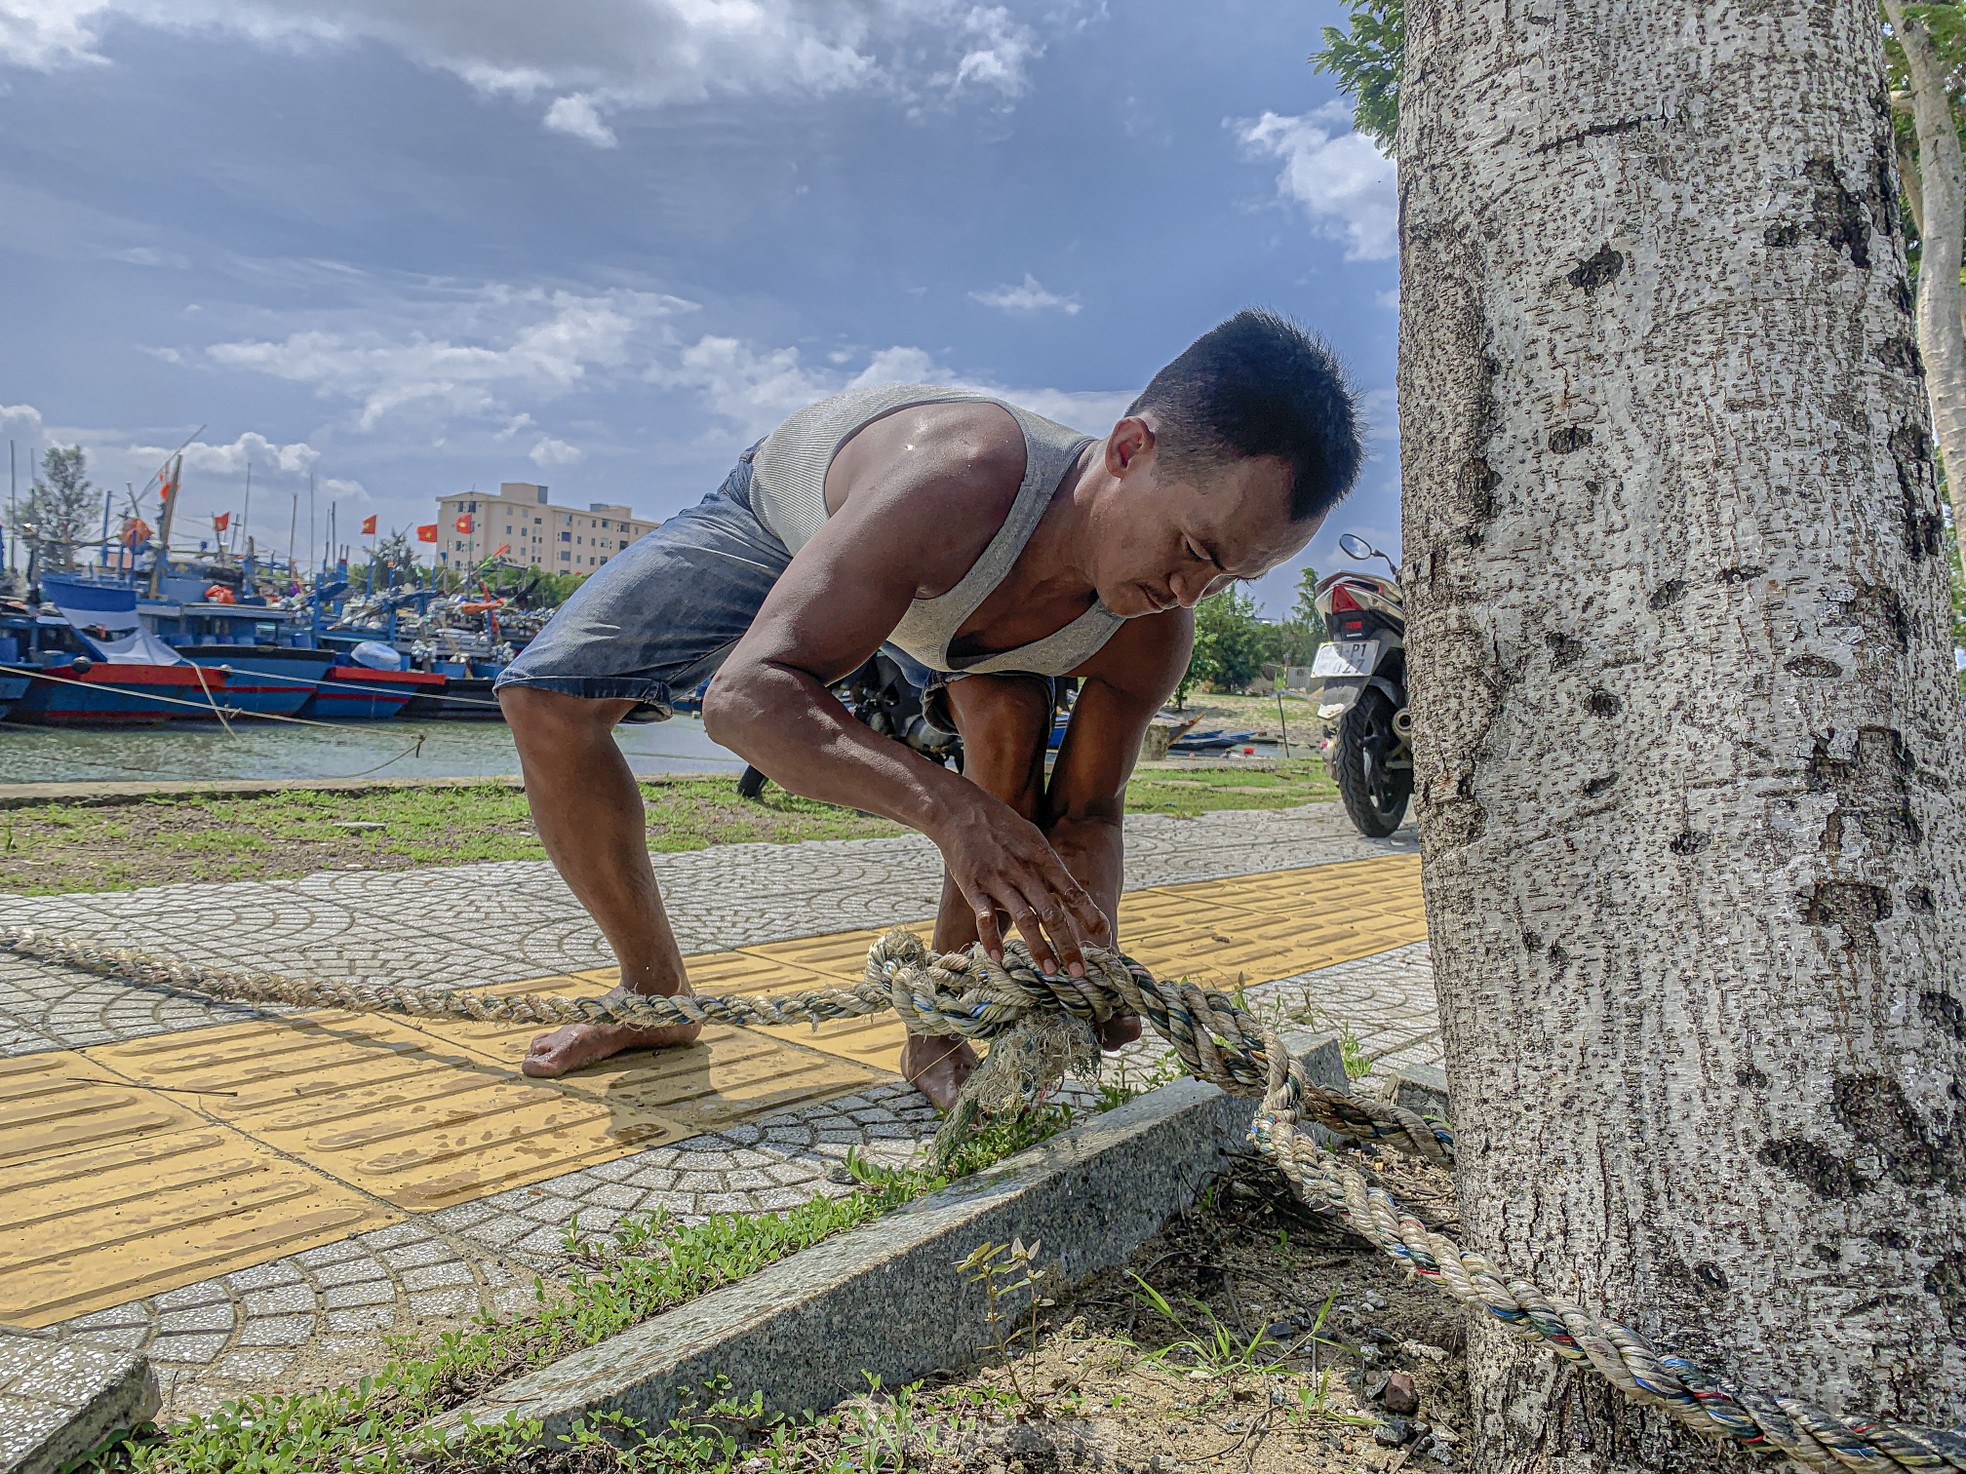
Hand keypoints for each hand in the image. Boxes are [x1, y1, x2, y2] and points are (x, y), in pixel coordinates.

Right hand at [932, 790, 1112, 976]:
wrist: (961, 809)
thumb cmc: (1002, 826)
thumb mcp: (1033, 838)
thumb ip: (1050, 867)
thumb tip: (1069, 895)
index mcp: (1042, 858)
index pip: (1071, 892)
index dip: (1089, 915)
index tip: (1104, 936)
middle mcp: (1024, 871)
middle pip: (1051, 913)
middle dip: (1068, 944)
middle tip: (1080, 972)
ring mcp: (998, 879)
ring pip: (1024, 919)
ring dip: (1039, 948)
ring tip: (1050, 971)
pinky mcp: (973, 886)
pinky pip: (984, 918)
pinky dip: (992, 940)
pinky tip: (1000, 959)